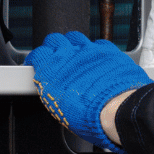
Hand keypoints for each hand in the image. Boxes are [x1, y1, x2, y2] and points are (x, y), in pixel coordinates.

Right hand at [26, 31, 150, 150]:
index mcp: (52, 71)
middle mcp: (68, 56)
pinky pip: (97, 43)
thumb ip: (54, 92)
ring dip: (72, 44)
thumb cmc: (89, 116)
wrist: (117, 109)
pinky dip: (94, 49)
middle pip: (54, 40)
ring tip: (75, 55)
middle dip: (53, 47)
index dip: (37, 58)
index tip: (37, 63)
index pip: (38, 54)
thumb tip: (56, 93)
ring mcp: (88, 50)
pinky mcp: (107, 50)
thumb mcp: (60, 110)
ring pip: (74, 37)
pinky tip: (96, 59)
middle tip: (56, 57)